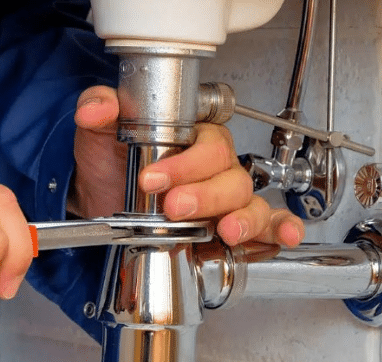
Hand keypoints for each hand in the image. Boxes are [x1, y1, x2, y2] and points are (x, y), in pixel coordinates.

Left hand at [72, 86, 304, 246]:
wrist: (102, 202)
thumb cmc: (110, 164)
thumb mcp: (99, 136)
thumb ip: (99, 111)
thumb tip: (97, 108)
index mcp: (194, 139)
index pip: (209, 144)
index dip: (186, 163)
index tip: (153, 178)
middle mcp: (215, 167)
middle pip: (231, 176)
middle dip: (205, 195)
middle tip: (173, 206)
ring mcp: (225, 198)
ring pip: (250, 202)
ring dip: (242, 217)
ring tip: (225, 229)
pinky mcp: (227, 226)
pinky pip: (266, 226)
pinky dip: (279, 230)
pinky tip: (284, 235)